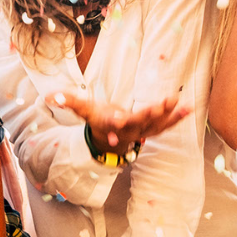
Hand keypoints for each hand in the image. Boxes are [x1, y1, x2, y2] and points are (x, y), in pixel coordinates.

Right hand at [53, 91, 190, 155]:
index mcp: (111, 124)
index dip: (116, 122)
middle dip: (148, 115)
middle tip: (158, 106)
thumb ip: (68, 101)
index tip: (119, 120)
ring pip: (155, 124)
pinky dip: (176, 118)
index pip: (113, 124)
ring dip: (167, 115)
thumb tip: (48, 96)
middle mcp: (128, 130)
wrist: (111, 140)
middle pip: (139, 124)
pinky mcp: (152, 128)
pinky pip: (166, 125)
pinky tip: (188, 109)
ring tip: (177, 103)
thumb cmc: (98, 119)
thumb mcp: (83, 109)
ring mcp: (142, 131)